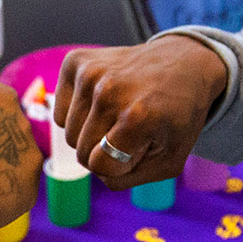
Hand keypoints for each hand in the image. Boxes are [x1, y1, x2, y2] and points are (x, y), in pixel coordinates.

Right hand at [55, 35, 228, 189]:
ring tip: (118, 113)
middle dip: (104, 151)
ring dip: (90, 132)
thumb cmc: (177, 117)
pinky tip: (103, 100)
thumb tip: (91, 167)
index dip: (121, 164)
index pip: (99, 166)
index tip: (143, 144)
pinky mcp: (76, 62)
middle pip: (80, 151)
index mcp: (137, 117)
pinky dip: (77, 114)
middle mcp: (109, 91)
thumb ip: (127, 179)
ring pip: (67, 133)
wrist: (183, 64)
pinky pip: (59, 112)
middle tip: (131, 130)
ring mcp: (90, 73)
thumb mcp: (168, 161)